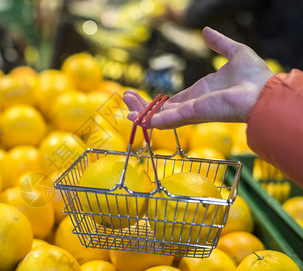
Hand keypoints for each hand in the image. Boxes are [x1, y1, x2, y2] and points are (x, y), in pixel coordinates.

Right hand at [123, 27, 274, 128]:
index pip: (172, 101)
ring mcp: (190, 112)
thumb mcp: (234, 53)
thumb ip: (219, 43)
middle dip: (142, 106)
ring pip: (159, 116)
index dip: (156, 101)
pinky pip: (166, 119)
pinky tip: (135, 118)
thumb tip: (206, 31)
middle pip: (161, 110)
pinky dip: (150, 120)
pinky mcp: (191, 114)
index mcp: (200, 94)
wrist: (264, 91)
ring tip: (124, 108)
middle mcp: (193, 105)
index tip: (142, 97)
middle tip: (125, 100)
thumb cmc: (255, 76)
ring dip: (141, 112)